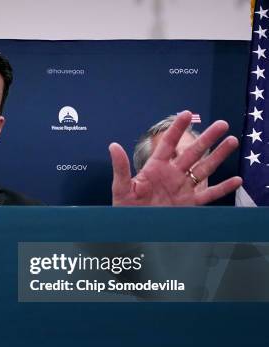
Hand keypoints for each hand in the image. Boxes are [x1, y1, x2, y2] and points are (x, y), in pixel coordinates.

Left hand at [110, 111, 241, 205]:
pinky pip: (208, 195)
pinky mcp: (189, 204)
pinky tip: (236, 180)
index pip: (168, 144)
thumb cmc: (125, 208)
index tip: (187, 113)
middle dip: (207, 139)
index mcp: (155, 168)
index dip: (178, 129)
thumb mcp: (121, 187)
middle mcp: (172, 175)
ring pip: (204, 169)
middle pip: (193, 153)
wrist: (133, 229)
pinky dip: (223, 188)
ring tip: (232, 141)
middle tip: (222, 124)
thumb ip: (121, 167)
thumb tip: (113, 146)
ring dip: (218, 156)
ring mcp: (182, 189)